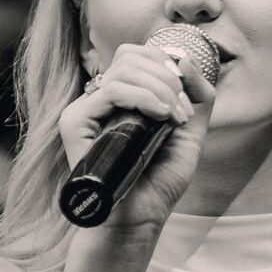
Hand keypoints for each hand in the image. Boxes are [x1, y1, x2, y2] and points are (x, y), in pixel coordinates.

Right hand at [58, 40, 216, 235]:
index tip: (187, 102)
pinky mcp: (74, 123)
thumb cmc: (159, 180)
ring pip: (124, 69)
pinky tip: (161, 117)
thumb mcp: (189, 130)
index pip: (138, 54)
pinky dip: (143, 97)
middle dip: (168, 77)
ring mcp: (85, 109)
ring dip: (161, 88)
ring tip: (174, 118)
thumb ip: (197, 94)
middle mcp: (100, 99)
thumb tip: (185, 57)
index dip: (167, 65)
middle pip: (131, 55)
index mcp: (121, 96)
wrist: (141, 217)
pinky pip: (111, 90)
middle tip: (182, 112)